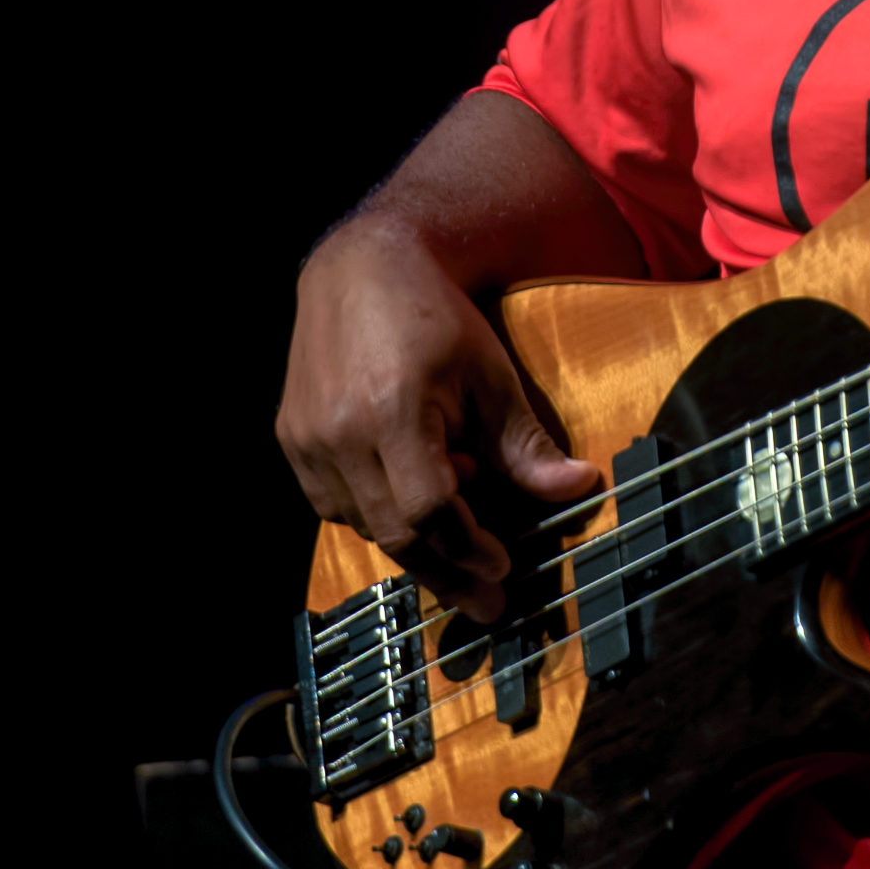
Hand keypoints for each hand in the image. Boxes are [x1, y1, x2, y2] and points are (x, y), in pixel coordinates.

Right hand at [277, 216, 600, 619]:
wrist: (362, 268)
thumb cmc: (436, 317)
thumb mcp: (491, 374)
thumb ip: (525, 443)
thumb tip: (579, 487)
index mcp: (393, 412)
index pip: (430, 510)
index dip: (469, 548)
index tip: (503, 570)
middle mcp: (339, 434)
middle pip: (395, 533)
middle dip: (446, 573)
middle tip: (487, 601)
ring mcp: (306, 441)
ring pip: (363, 525)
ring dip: (414, 540)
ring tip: (460, 523)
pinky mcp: (290, 441)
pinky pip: (335, 505)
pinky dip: (379, 513)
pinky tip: (414, 491)